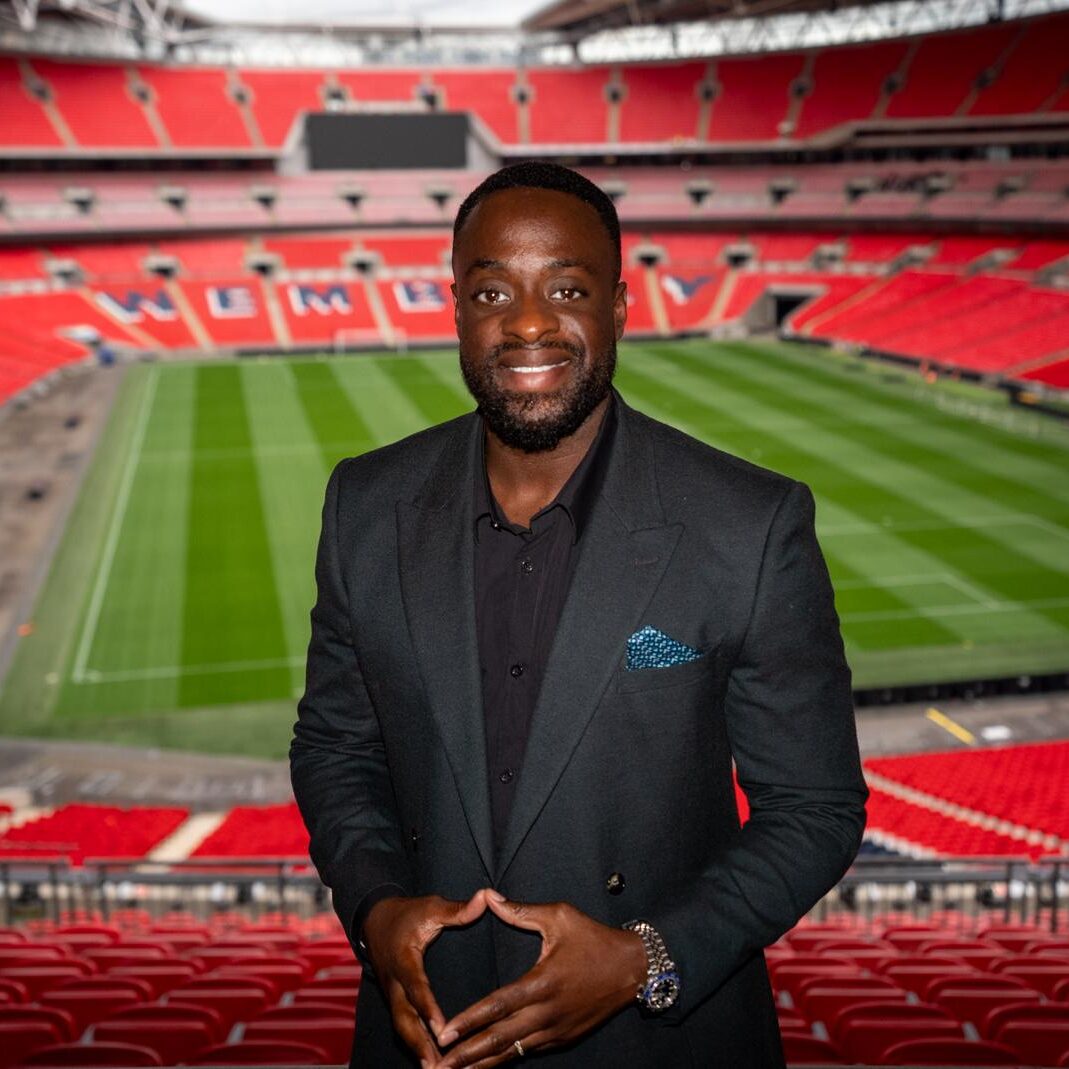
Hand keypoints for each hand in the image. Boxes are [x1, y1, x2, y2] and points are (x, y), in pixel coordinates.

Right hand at [363, 890, 490, 1068]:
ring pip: (402, 1027)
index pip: (416, 987)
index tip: (442, 1029)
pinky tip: (430, 1061)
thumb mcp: (430, 907)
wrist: (374, 920)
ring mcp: (392, 994)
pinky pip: (403, 1026)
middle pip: (404, 1018)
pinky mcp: (394, 1000)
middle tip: (437, 1065)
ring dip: (417, 1049)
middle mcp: (395, 982)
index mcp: (404, 960)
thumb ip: (457, 909)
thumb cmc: (407, 914)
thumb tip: (486, 897)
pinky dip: (415, 1044)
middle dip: (419, 1043)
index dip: (428, 1009)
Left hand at [433, 890, 646, 1067]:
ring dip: (483, 1065)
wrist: (633, 968)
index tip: (444, 1032)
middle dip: (466, 1055)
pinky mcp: (564, 1038)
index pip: (498, 1006)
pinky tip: (487, 1066)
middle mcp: (547, 1013)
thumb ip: (520, 911)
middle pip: (500, 1039)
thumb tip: (488, 896)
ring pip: (513, 1053)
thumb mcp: (559, 917)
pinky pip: (529, 1052)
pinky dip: (506, 1060)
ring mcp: (556, 1030)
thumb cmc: (594, 938)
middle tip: (438, 1066)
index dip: (469, 1021)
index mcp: (543, 982)